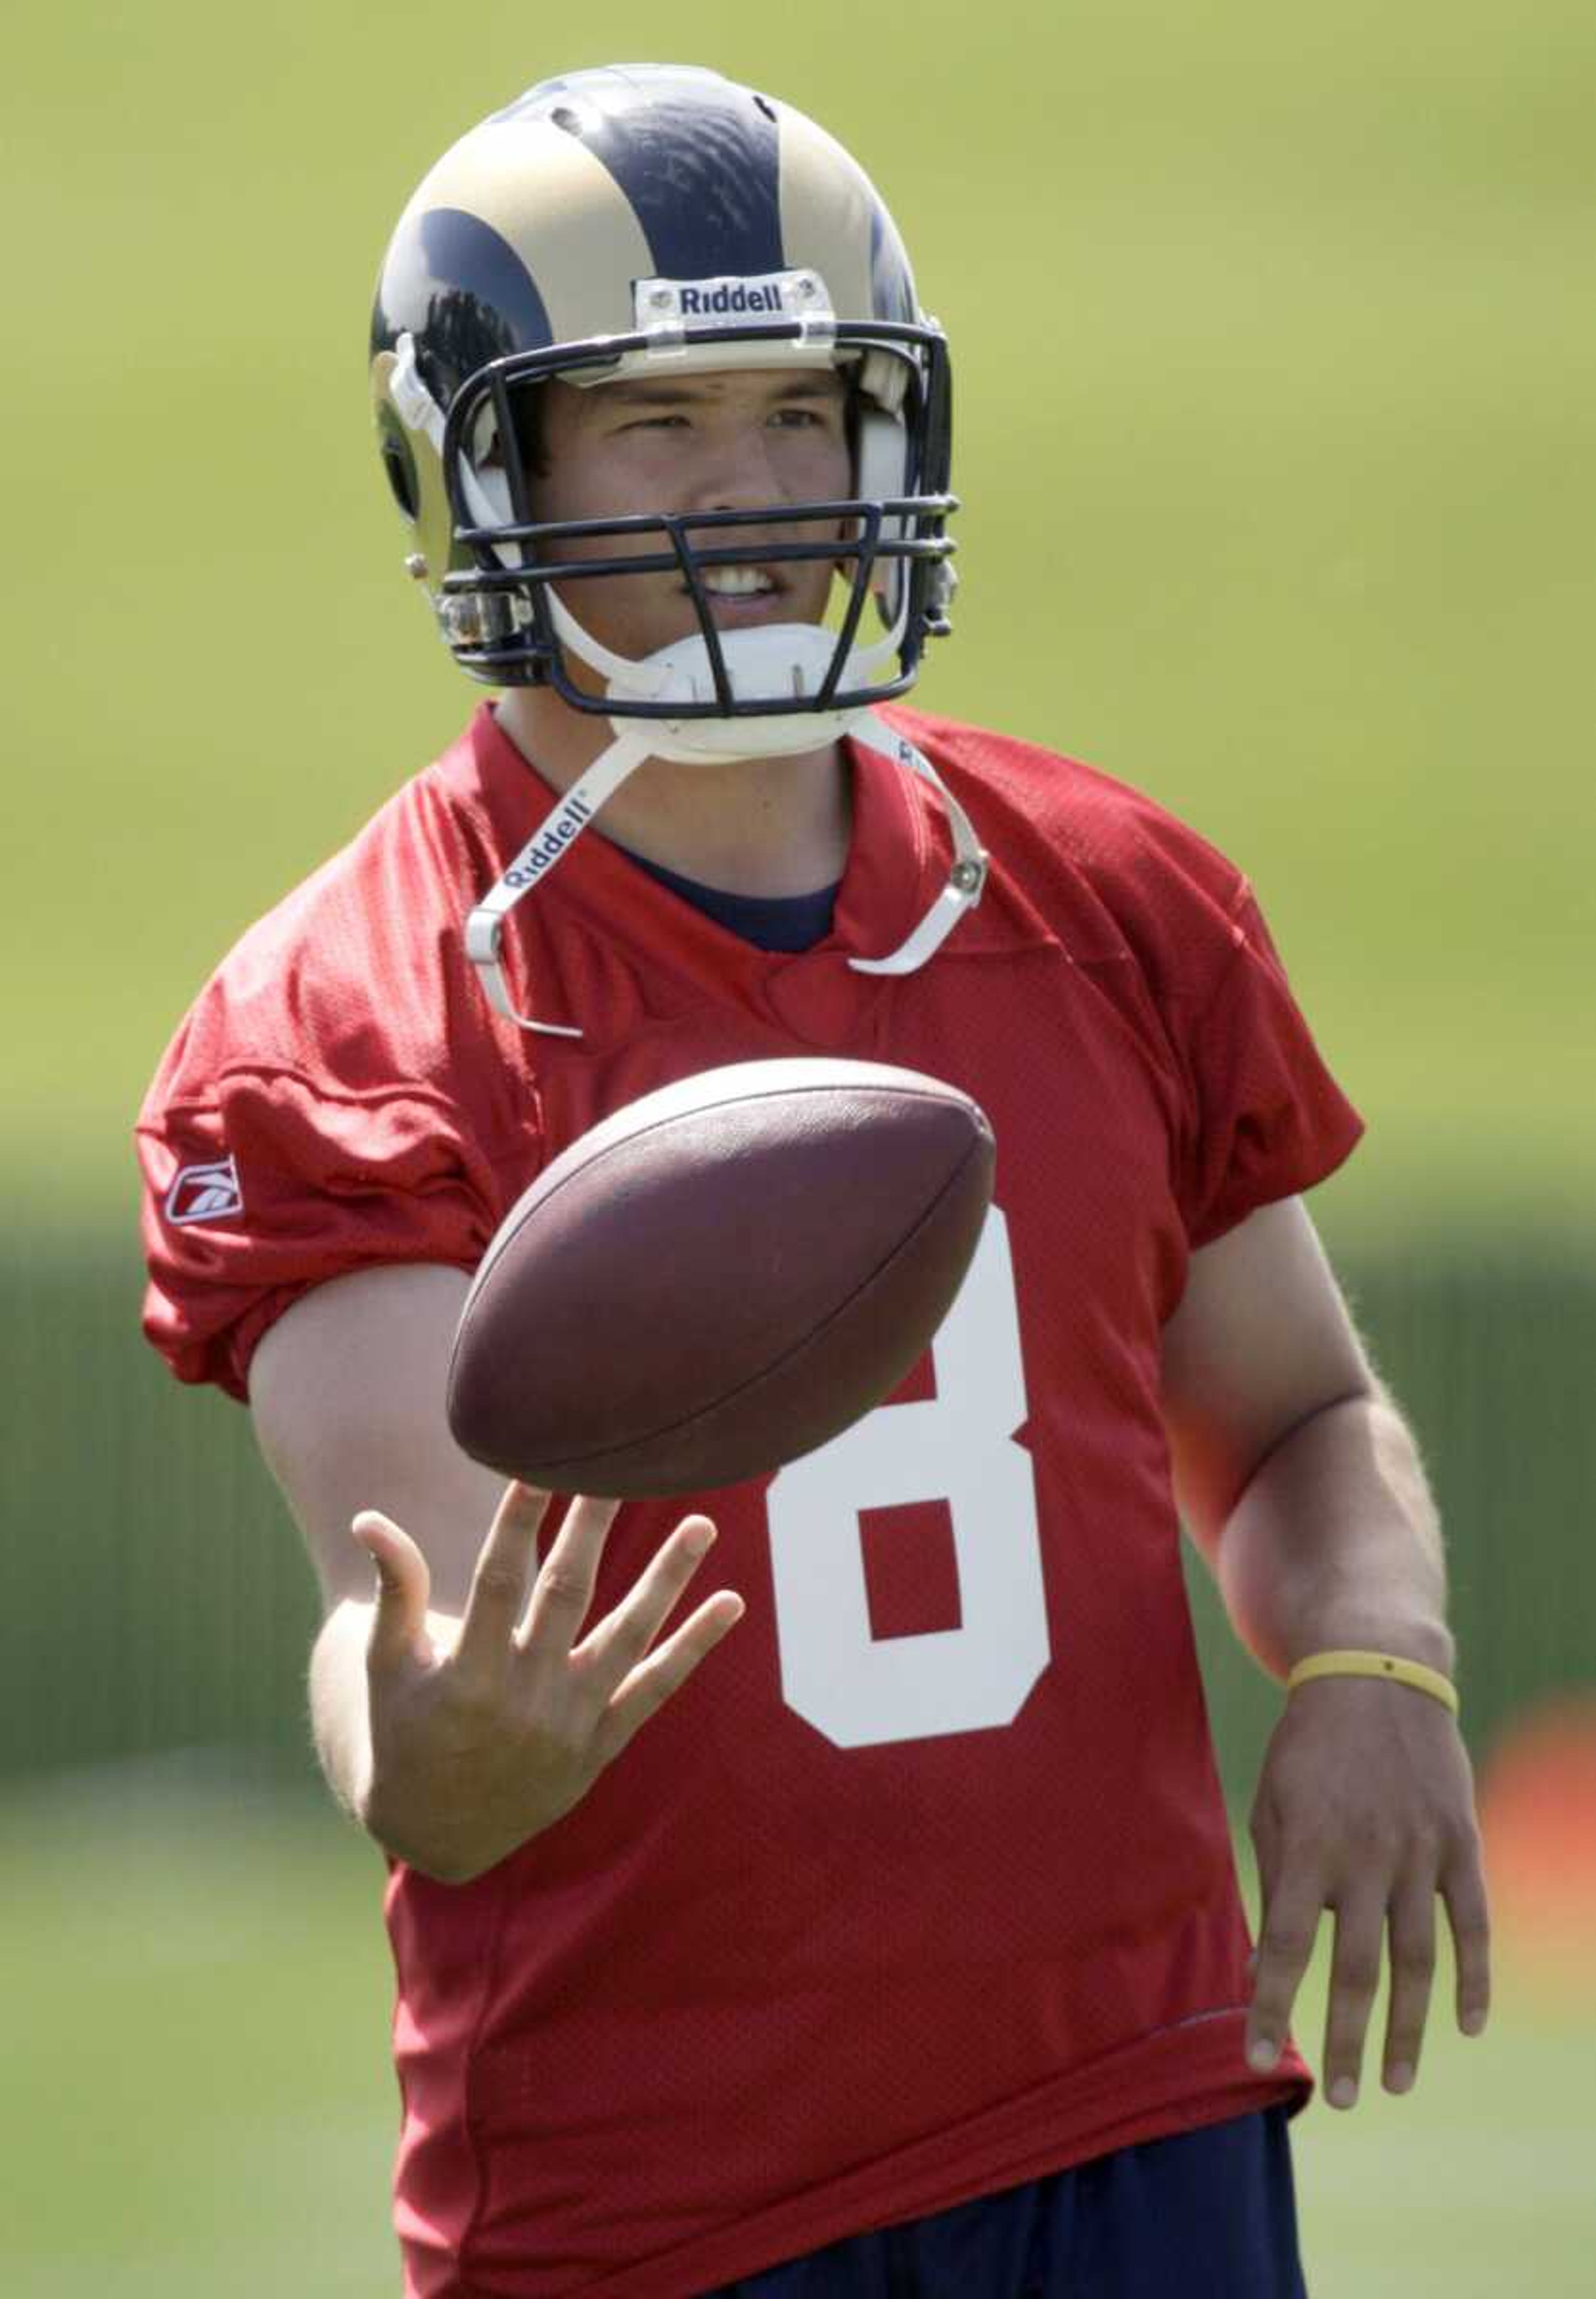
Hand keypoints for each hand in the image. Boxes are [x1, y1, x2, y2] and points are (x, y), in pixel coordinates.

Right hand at [349, 1483, 743, 1881]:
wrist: (438, 1833)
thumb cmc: (403, 1730)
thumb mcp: (388, 1666)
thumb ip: (396, 1591)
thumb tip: (369, 1517)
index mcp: (467, 1673)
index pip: (499, 1579)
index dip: (518, 1521)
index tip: (540, 1465)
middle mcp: (524, 1698)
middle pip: (569, 1593)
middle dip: (595, 1525)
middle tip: (626, 1464)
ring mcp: (569, 1723)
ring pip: (628, 1637)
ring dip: (668, 1578)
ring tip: (703, 1522)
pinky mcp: (600, 1746)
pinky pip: (656, 1689)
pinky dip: (694, 1646)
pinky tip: (730, 1602)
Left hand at [1244, 1675, 1490, 2106]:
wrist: (1375, 1675)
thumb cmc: (1309, 1748)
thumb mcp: (1273, 1805)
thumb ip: (1275, 1884)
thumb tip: (1269, 1965)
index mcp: (1309, 1848)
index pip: (1286, 1948)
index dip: (1270, 2007)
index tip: (1256, 2059)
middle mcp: (1367, 1857)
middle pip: (1356, 1970)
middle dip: (1345, 2040)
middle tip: (1340, 2100)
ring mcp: (1421, 1852)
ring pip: (1417, 1960)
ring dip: (1409, 2029)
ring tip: (1397, 2084)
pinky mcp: (1461, 1842)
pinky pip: (1472, 1923)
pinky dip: (1474, 1977)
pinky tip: (1467, 2025)